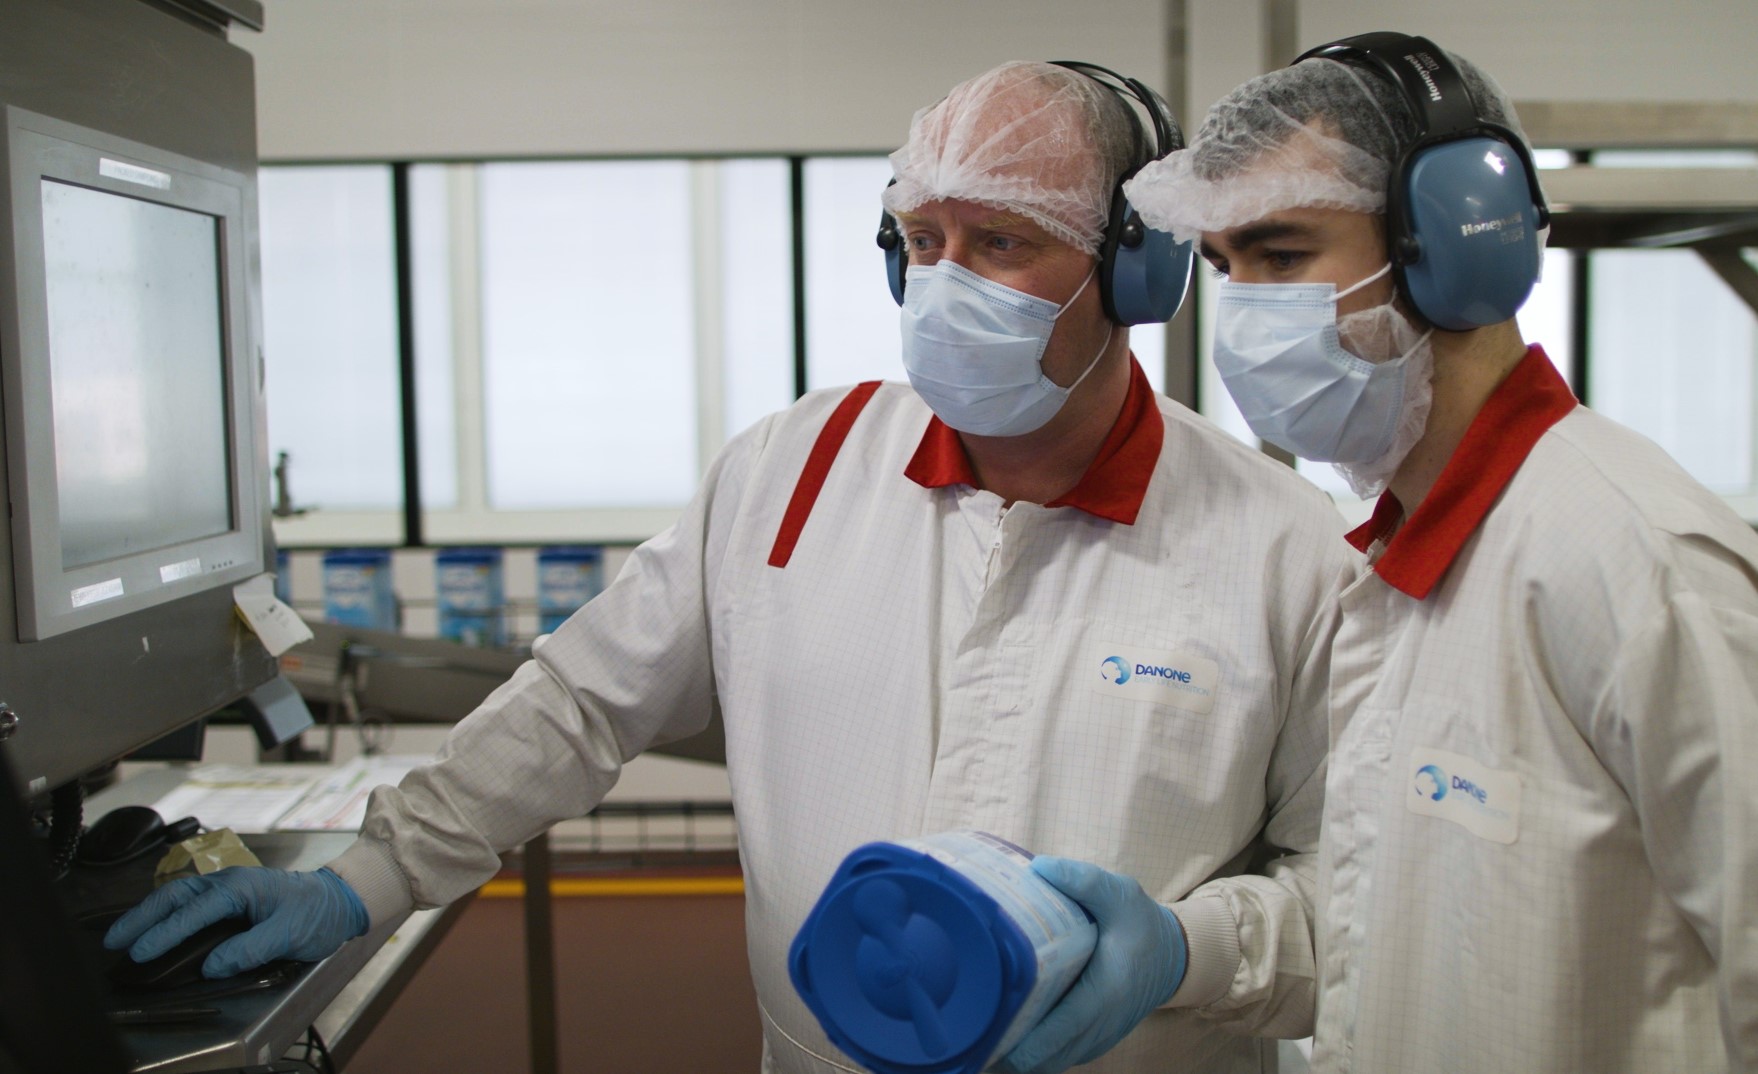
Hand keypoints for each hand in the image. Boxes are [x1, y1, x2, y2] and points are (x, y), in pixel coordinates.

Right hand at [104, 866, 368, 978]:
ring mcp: (228, 888)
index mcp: (242, 887)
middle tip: (114, 940)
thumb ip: (250, 949)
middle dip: (142, 917)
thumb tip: (212, 966)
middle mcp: (230, 882)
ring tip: (123, 935)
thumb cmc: (317, 912)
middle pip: (175, 896)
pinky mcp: (230, 898)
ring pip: (178, 897)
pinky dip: (166, 914)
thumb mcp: (289, 934)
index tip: (142, 953)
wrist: (339, 899)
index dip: (166, 933)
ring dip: (149, 914)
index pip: (195, 910)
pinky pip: (190, 903)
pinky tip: (153, 928)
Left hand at [997, 857, 1186, 1073]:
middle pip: (1040, 1061)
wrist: (1173, 956)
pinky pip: (1055, 1059)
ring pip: (1045, 1066)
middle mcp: (1098, 1028)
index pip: (1053, 1035)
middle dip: (1004, 1048)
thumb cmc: (1143, 924)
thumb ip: (1083, 879)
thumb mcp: (1120, 894)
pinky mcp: (1090, 1043)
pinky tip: (1006, 1024)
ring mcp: (1095, 1041)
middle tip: (968, 1022)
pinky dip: (1030, 1052)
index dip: (1016, 1042)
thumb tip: (1038, 867)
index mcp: (1102, 996)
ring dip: (1014, 1053)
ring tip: (980, 1023)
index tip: (983, 1028)